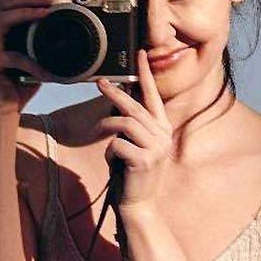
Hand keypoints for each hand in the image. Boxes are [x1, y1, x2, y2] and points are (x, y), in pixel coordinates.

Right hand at [0, 0, 53, 118]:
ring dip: (25, 12)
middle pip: (4, 1)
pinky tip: (46, 72)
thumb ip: (43, 42)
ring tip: (45, 12)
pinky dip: (32, 63)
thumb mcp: (35, 58)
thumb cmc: (18, 84)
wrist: (3, 111)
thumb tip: (69, 32)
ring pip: (3, 18)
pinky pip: (12, 55)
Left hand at [96, 50, 173, 208]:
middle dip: (115, 93)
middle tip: (99, 82)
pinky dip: (109, 151)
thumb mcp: (135, 145)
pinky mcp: (144, 160)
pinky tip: (114, 162)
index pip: (153, 97)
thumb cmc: (133, 175)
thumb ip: (131, 127)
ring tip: (97, 132)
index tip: (139, 54)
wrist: (140, 206)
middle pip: (134, 106)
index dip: (146, 75)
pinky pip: (117, 144)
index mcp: (162, 129)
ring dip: (106, 126)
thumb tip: (116, 104)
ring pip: (124, 123)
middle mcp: (163, 135)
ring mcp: (156, 148)